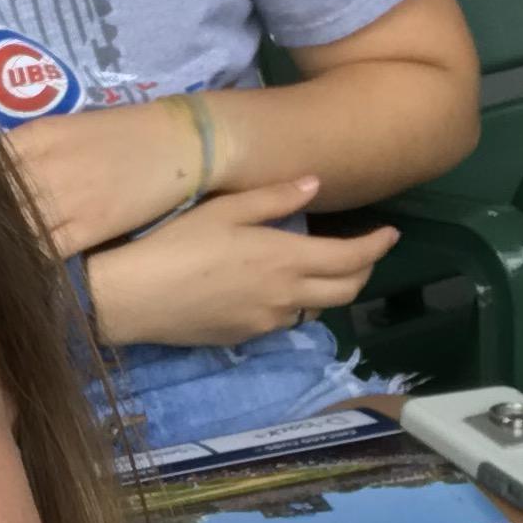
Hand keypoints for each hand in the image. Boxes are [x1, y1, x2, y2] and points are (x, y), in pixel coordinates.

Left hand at [1, 96, 209, 257]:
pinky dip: (28, 261)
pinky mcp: (90, 224)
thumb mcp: (66, 130)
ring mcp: (65, 196)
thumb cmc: (123, 134)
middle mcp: (42, 164)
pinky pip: (45, 249)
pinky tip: (17, 273)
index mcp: (34, 136)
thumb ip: (28, 151)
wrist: (182, 140)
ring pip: (13, 227)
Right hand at [85, 180, 397, 350]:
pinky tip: (269, 290)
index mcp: (287, 258)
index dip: (378, 246)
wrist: (132, 297)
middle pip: (346, 290)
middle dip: (363, 271)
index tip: (390, 234)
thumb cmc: (175, 243)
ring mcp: (267, 322)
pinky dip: (290, 305)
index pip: (353, 258)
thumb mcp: (224, 209)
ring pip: (316, 310)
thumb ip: (274, 199)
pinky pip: (282, 322)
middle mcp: (287, 296)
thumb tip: (315, 184)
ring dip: (326, 291)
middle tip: (362, 253)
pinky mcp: (244, 338)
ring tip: (316, 272)